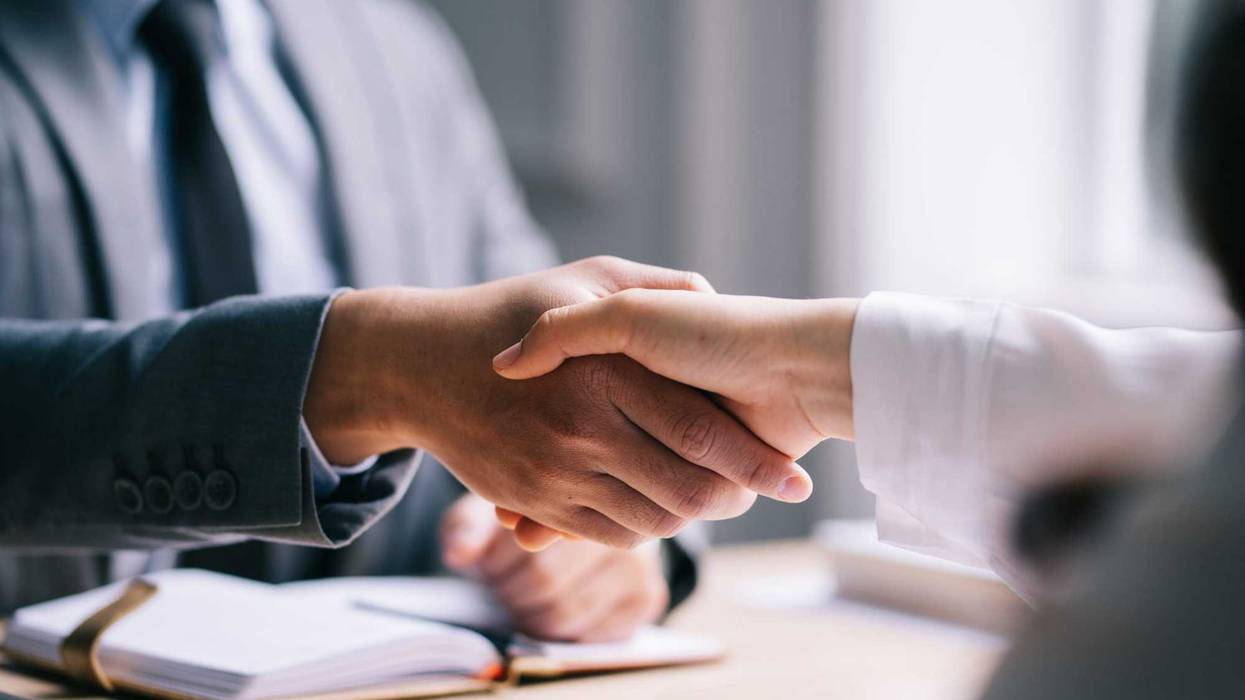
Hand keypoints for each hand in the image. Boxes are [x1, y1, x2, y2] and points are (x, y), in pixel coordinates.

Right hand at [303, 258, 812, 548]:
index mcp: (602, 370)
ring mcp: (554, 471)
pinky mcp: (535, 501)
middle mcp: (580, 427)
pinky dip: (646, 529)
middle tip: (756, 493)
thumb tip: (712, 294)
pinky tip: (662, 506)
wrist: (418, 364)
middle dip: (733, 498)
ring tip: (718, 499)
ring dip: (692, 517)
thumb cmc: (506, 307)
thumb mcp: (581, 276)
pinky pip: (610, 534)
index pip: (696, 428)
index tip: (790, 474)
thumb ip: (650, 286)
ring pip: (652, 519)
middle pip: (684, 487)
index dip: (750, 457)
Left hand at [442, 493, 667, 641]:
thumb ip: (471, 523)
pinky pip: (593, 633)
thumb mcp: (496, 501)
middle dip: (510, 592)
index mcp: (586, 489)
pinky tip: (550, 609)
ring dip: (530, 615)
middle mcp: (621, 520)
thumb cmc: (536, 504)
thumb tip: (460, 555)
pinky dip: (562, 630)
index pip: (530, 548)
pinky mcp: (650, 595)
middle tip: (497, 586)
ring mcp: (644, 559)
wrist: (593, 508)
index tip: (485, 566)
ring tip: (518, 597)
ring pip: (567, 613)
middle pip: (546, 583)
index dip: (498, 566)